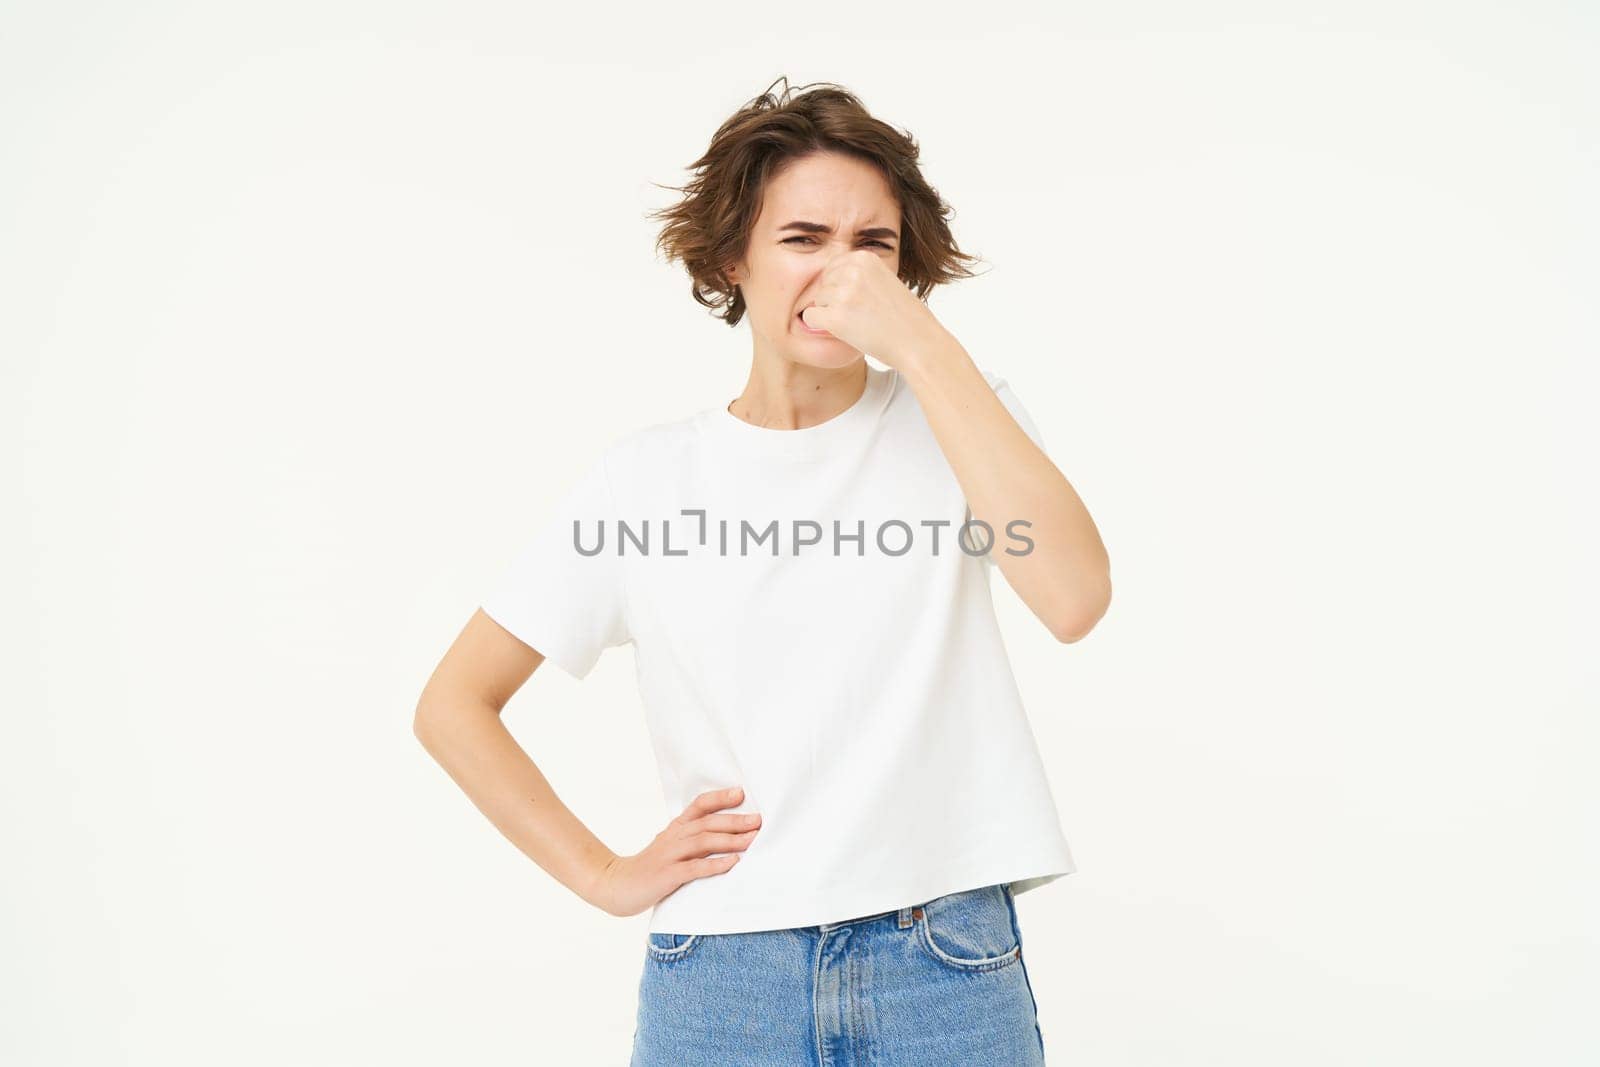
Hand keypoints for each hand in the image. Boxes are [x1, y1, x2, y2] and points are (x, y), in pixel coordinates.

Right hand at [586, 786, 761, 917]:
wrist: (616, 885)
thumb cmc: (649, 868)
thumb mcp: (669, 847)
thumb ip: (691, 839)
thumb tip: (726, 834)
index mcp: (675, 828)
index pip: (698, 806)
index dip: (719, 798)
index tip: (741, 793)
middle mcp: (673, 837)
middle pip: (707, 823)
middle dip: (735, 820)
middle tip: (758, 820)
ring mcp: (669, 855)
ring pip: (703, 842)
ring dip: (730, 840)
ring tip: (752, 840)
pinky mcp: (667, 875)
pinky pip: (694, 868)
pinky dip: (715, 865)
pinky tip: (732, 863)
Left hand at [798, 249, 946, 369]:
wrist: (918, 342)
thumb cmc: (905, 317)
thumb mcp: (885, 280)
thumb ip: (860, 275)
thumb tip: (828, 279)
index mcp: (864, 258)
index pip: (832, 268)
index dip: (840, 288)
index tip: (858, 301)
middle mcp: (852, 271)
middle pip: (822, 283)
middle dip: (833, 300)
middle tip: (859, 315)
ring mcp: (844, 293)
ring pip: (816, 301)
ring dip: (830, 314)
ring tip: (858, 324)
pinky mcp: (837, 316)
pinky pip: (810, 318)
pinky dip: (821, 327)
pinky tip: (843, 332)